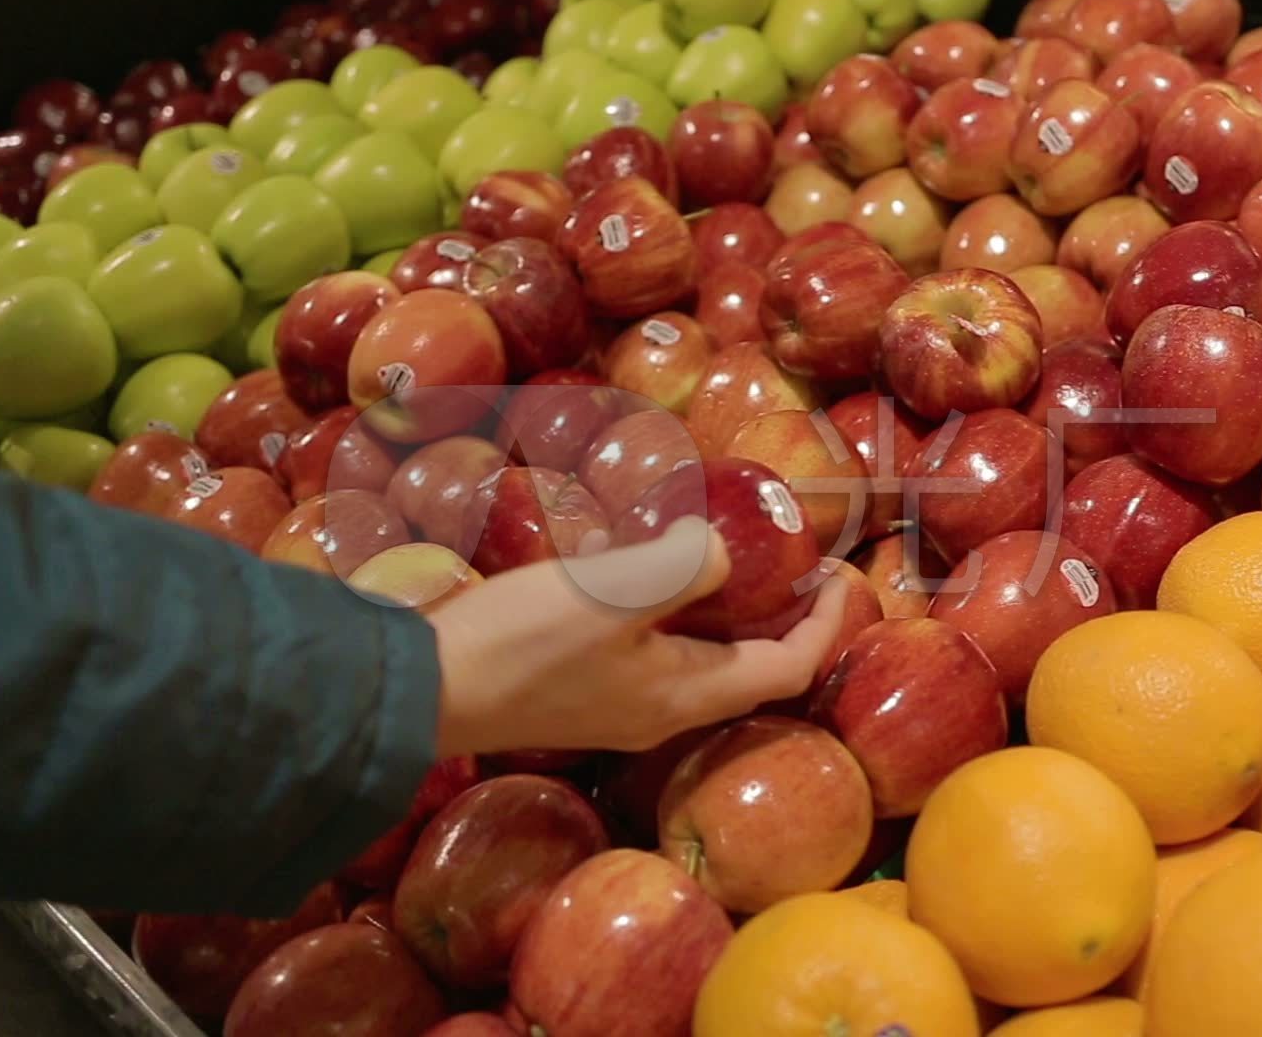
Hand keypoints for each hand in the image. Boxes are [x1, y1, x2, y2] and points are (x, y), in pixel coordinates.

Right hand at [423, 518, 846, 755]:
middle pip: (750, 667)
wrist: (423, 692)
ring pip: (702, 660)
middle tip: (789, 558)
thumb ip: (683, 567)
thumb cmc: (519, 645)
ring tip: (727, 555)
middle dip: (782, 616)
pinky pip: (656, 652)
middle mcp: (663, 711)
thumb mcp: (611, 593)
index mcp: (686, 693)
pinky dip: (675, 615)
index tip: (838, 571)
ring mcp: (621, 706)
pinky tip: (648, 572)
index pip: (789, 666)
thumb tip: (723, 550)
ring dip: (727, 614)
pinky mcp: (582, 693)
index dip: (825, 621)